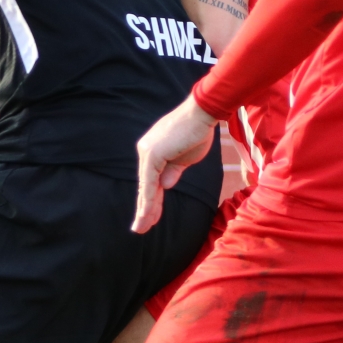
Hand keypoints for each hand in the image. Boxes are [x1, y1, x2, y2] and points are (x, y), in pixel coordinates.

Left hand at [132, 96, 217, 232]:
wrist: (202, 114)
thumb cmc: (197, 131)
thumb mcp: (185, 158)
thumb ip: (173, 172)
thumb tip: (165, 186)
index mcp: (153, 151)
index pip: (151, 180)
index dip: (151, 200)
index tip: (150, 217)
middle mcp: (146, 151)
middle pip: (145, 185)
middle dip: (144, 209)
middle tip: (139, 228)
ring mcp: (148, 152)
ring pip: (146, 187)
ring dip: (144, 210)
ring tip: (140, 228)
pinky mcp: (153, 154)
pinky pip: (150, 183)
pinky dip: (150, 200)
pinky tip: (147, 215)